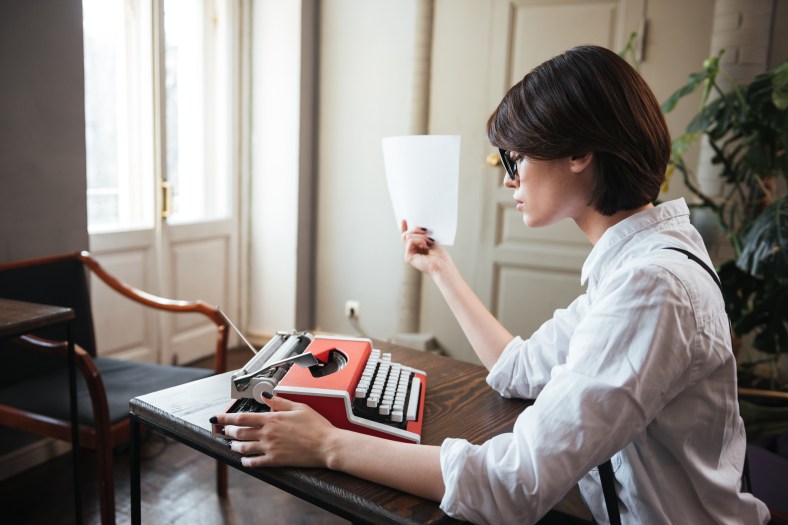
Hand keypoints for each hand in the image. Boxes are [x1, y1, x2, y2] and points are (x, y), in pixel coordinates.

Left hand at [214, 395, 338, 467]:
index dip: (226, 418)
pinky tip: (244, 460)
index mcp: (272, 418)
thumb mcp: (299, 407)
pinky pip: (255, 462)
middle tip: (223, 431)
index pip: (243, 417)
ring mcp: (270, 448)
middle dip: (228, 431)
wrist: (326, 445)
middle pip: (240, 433)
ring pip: (244, 447)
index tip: (217, 418)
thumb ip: (279, 402)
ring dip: (235, 446)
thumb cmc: (316, 426)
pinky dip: (246, 461)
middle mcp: (268, 433)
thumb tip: (266, 395)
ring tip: (231, 444)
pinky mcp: (275, 460)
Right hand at [400, 220, 450, 275]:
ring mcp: (409, 253)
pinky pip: (410, 241)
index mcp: (416, 247)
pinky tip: (425, 246)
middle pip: (406, 234)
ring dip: (420, 236)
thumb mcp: (431, 240)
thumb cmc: (440, 255)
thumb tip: (418, 226)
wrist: (442, 265)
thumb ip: (423, 234)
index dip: (404, 228)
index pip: (407, 236)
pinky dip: (419, 241)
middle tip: (427, 230)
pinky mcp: (408, 257)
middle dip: (416, 229)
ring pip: (408, 236)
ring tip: (429, 241)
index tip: (405, 220)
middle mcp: (411, 250)